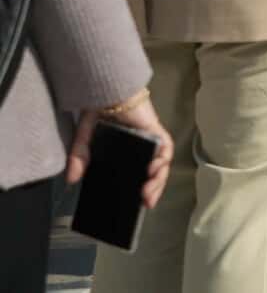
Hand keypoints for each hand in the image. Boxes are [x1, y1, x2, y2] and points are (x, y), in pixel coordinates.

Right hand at [69, 92, 171, 209]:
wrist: (108, 89)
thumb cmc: (98, 110)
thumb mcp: (84, 138)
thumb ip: (79, 158)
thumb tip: (72, 179)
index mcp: (127, 151)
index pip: (137, 173)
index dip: (138, 189)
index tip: (135, 207)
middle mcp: (141, 147)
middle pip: (152, 173)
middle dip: (151, 190)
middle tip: (144, 205)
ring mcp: (150, 139)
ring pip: (161, 164)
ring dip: (158, 180)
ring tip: (148, 194)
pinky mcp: (156, 130)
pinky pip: (165, 148)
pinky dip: (162, 160)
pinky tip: (155, 169)